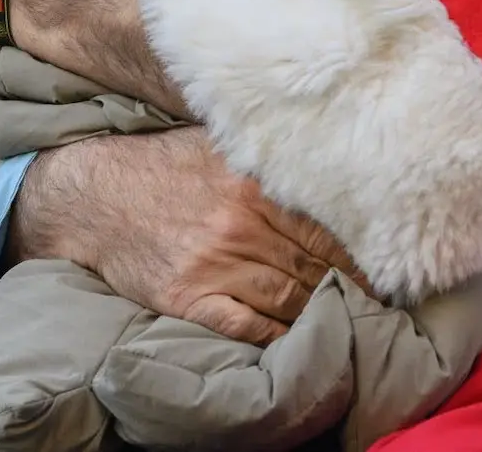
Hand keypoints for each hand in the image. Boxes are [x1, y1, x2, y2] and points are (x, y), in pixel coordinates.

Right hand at [7, 127, 363, 344]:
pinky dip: (278, 335)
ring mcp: (213, 265)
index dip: (359, 251)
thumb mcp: (214, 144)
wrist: (93, 197)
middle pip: (313, 264)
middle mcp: (238, 225)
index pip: (324, 225)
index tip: (387, 265)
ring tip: (353, 321)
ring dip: (323, 311)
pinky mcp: (188, 299)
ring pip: (288, 298)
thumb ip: (263, 154)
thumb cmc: (161, 166)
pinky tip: (301, 337)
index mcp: (251, 184)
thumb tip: (319, 150)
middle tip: (383, 301)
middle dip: (352, 287)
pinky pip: (247, 326)